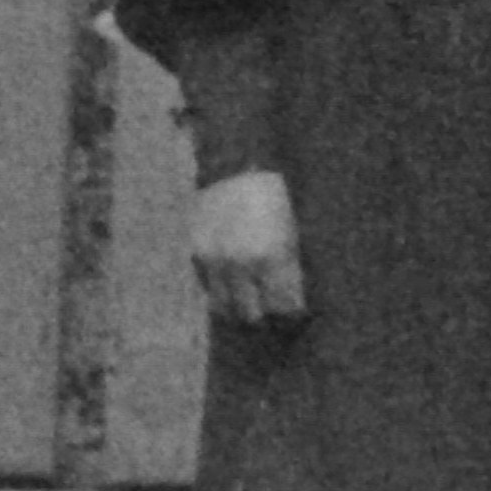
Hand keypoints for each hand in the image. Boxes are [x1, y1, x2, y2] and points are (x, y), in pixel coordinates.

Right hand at [188, 169, 305, 324]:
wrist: (233, 168)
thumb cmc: (273, 200)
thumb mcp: (292, 233)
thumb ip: (290, 270)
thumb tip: (292, 304)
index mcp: (271, 257)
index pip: (284, 308)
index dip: (292, 318)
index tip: (296, 321)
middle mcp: (239, 264)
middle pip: (251, 317)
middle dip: (264, 321)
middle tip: (272, 321)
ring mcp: (213, 261)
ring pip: (223, 309)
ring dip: (238, 312)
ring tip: (250, 309)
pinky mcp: (194, 255)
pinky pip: (207, 289)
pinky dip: (219, 294)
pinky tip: (231, 289)